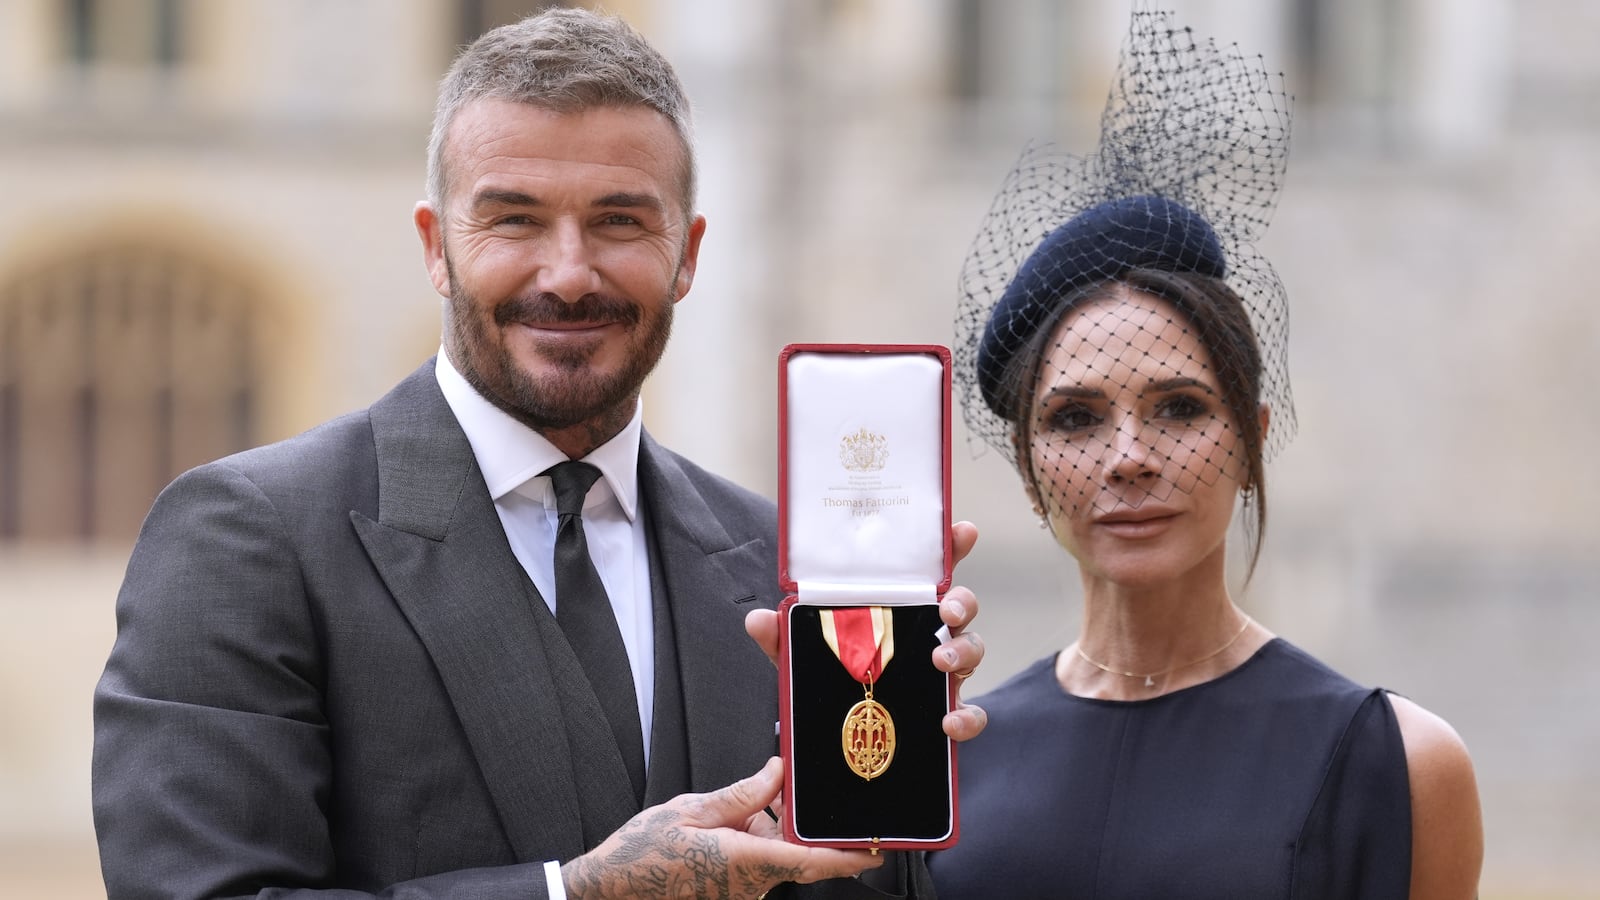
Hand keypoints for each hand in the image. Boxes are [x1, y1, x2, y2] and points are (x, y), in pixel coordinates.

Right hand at [561, 757, 881, 898]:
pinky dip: (757, 838)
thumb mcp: (691, 809)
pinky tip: (737, 817)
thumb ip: (742, 794)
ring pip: (777, 855)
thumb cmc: (643, 852)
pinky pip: (758, 862)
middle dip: (801, 822)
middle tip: (798, 790)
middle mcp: (749, 883)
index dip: (847, 857)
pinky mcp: (730, 890)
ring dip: (774, 828)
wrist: (611, 889)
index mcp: (744, 861)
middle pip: (796, 853)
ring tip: (754, 796)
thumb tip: (778, 773)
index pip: (809, 862)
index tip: (877, 850)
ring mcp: (740, 891)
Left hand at [744, 521, 988, 741]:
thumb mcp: (802, 651)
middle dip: (962, 601)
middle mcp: (927, 632)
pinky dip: (967, 717)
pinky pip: (971, 712)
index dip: (951, 547)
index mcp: (900, 607)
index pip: (931, 569)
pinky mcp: (946, 708)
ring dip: (964, 651)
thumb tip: (758, 619)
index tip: (964, 531)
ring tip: (940, 662)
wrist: (837, 728)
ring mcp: (941, 670)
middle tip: (946, 611)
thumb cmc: (831, 673)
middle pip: (961, 605)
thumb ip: (781, 635)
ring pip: (972, 649)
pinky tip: (949, 722)